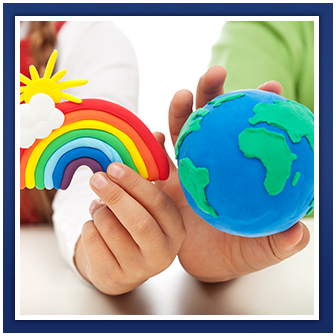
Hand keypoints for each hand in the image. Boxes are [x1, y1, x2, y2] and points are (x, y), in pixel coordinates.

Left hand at [74, 163, 184, 294]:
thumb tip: (157, 134)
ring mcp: (139, 269)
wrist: (125, 263)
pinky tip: (96, 225)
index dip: (135, 183)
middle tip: (96, 177)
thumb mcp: (153, 199)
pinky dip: (89, 226)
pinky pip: (93, 242)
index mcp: (176, 229)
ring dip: (99, 210)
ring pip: (110, 230)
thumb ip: (156, 168)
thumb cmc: (141, 223)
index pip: (158, 203)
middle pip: (138, 221)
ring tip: (98, 204)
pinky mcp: (114, 277)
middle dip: (114, 195)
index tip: (114, 167)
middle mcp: (163, 253)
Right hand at [155, 65, 309, 282]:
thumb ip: (279, 241)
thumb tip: (300, 232)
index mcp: (234, 170)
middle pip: (209, 119)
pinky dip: (152, 146)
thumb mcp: (260, 250)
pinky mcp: (162, 183)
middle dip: (212, 92)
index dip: (257, 107)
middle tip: (216, 72)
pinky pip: (154, 161)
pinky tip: (153, 136)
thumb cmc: (235, 253)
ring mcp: (185, 171)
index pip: (246, 132)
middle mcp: (209, 163)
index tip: (270, 87)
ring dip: (179, 111)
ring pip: (180, 133)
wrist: (202, 265)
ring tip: (181, 97)